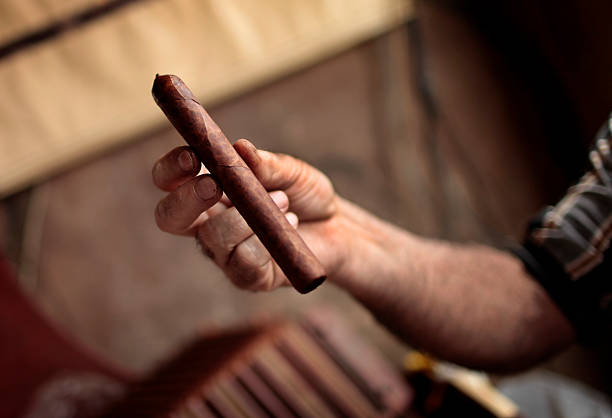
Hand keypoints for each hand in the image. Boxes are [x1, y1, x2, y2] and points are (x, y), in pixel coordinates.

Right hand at [152, 139, 342, 290]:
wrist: (337, 227)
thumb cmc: (303, 195)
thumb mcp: (290, 171)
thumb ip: (265, 163)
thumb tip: (240, 148)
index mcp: (207, 192)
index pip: (169, 182)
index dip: (171, 169)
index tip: (192, 156)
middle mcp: (207, 224)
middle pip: (169, 217)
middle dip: (187, 198)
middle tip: (215, 184)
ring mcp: (225, 253)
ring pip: (212, 237)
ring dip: (246, 215)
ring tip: (283, 201)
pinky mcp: (248, 277)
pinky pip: (243, 261)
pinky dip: (266, 240)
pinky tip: (289, 225)